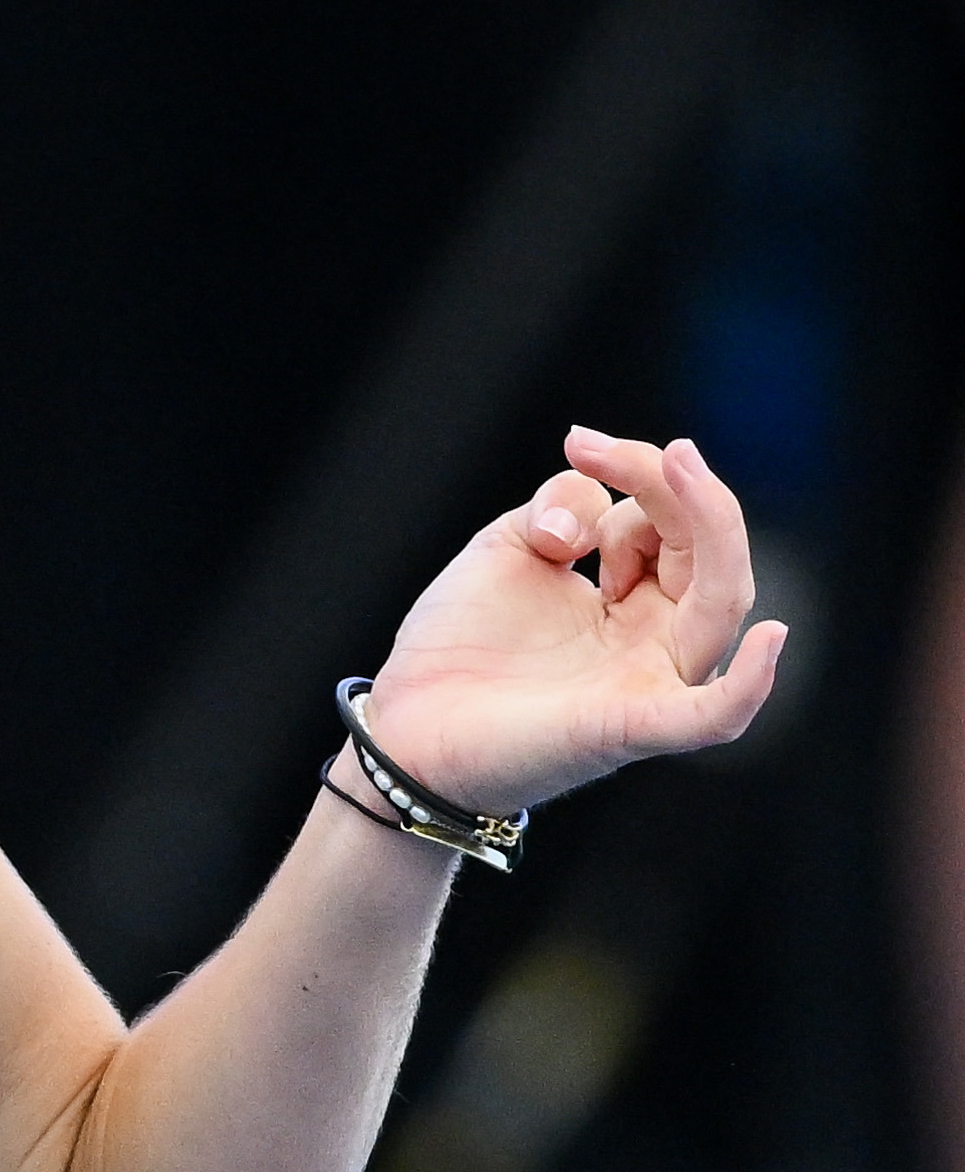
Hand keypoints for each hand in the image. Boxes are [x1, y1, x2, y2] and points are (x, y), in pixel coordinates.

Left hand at [355, 427, 786, 812]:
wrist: (401, 727)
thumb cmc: (459, 645)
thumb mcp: (509, 549)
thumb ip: (561, 508)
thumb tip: (589, 505)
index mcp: (636, 596)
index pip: (672, 522)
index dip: (639, 472)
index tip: (578, 443)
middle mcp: (656, 637)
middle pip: (706, 552)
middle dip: (671, 490)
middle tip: (608, 452)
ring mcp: (649, 682)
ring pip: (721, 606)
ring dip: (712, 531)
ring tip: (678, 470)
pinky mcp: (630, 728)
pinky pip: (712, 716)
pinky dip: (749, 686)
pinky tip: (772, 641)